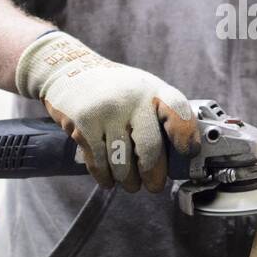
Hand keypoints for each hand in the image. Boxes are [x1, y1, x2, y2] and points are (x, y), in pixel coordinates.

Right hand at [15, 30, 198, 190]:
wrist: (69, 71)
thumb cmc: (115, 89)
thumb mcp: (142, 91)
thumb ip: (160, 116)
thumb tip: (180, 157)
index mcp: (153, 90)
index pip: (177, 111)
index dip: (186, 135)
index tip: (187, 153)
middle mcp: (131, 99)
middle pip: (150, 149)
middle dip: (154, 176)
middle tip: (154, 186)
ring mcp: (106, 111)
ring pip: (122, 163)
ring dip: (128, 181)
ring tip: (129, 183)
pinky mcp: (83, 124)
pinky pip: (99, 163)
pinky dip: (105, 177)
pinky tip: (108, 179)